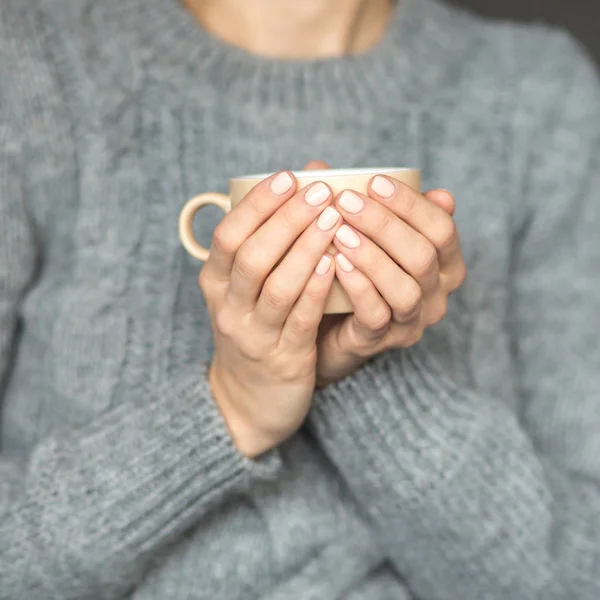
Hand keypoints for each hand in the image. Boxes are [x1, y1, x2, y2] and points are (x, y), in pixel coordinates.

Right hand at [200, 171, 340, 456]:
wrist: (247, 401)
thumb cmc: (253, 330)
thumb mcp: (243, 291)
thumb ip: (264, 247)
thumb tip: (295, 190)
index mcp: (215, 282)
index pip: (228, 235)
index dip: (258, 204)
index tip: (288, 177)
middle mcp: (228, 306)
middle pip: (252, 255)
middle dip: (287, 219)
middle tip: (320, 191)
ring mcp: (253, 334)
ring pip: (277, 285)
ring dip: (306, 247)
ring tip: (333, 218)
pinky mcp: (283, 359)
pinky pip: (299, 319)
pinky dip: (315, 290)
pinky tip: (335, 264)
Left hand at [316, 176, 465, 385]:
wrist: (327, 326)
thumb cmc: (351, 272)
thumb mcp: (359, 235)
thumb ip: (356, 206)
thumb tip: (338, 170)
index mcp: (443, 263)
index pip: (442, 228)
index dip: (410, 204)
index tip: (373, 182)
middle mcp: (435, 294)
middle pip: (424, 256)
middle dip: (385, 225)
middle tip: (346, 202)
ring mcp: (410, 322)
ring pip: (405, 289)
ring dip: (372, 256)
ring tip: (339, 232)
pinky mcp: (381, 341)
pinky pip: (376, 315)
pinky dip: (358, 286)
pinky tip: (335, 263)